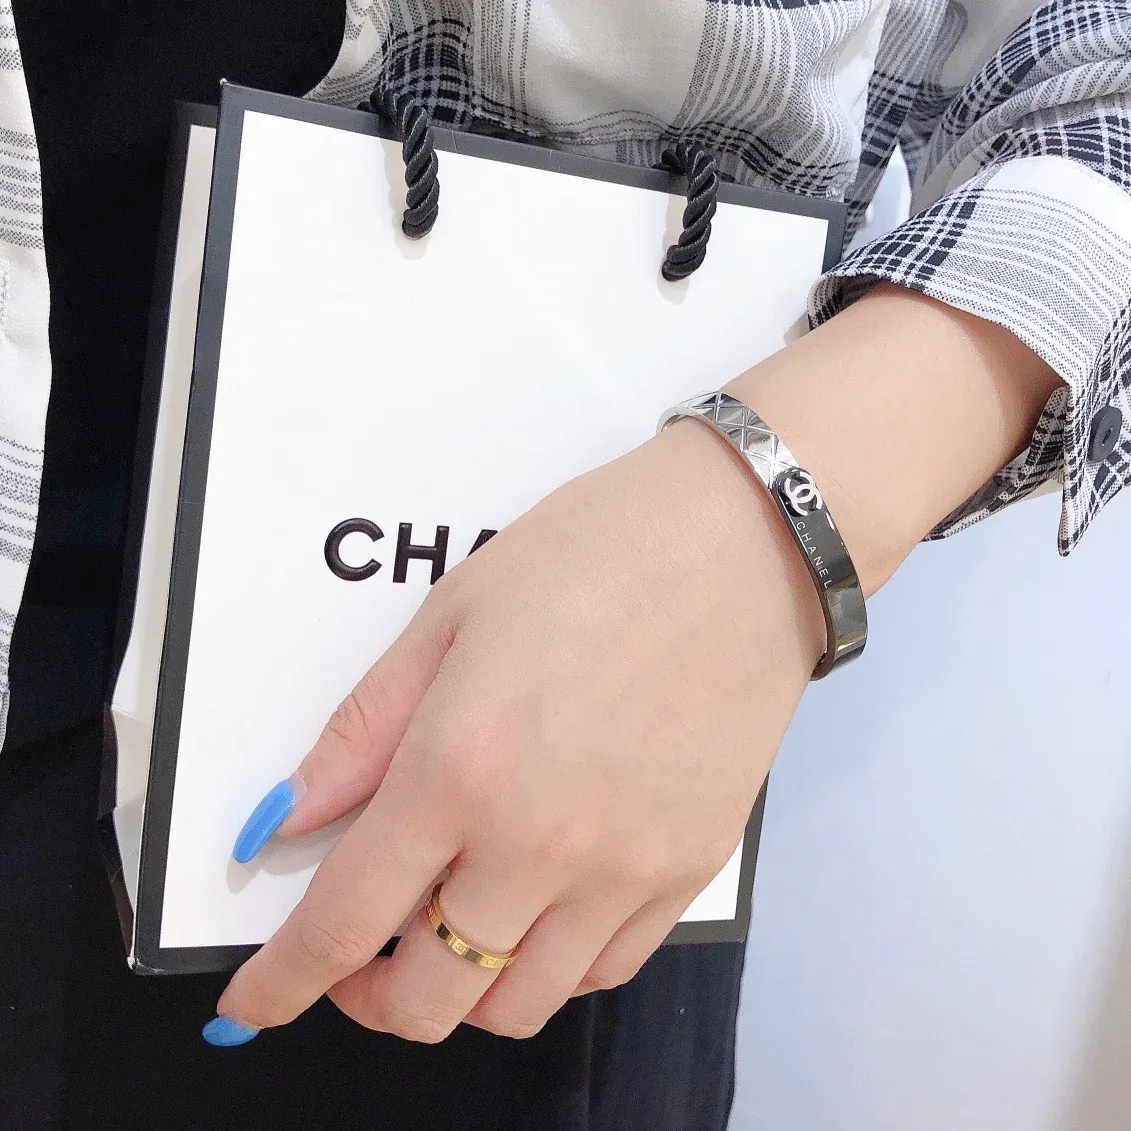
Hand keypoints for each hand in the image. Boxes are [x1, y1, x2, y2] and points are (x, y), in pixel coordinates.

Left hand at [210, 282, 1059, 1044]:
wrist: (744, 544)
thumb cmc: (589, 555)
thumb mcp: (452, 617)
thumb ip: (363, 731)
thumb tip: (286, 820)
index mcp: (461, 770)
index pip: (345, 920)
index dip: (281, 982)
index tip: (250, 1008)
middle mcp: (540, 846)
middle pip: (429, 999)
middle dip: (368, 994)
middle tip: (362, 943)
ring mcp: (626, 871)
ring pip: (517, 1005)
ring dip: (460, 986)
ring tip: (453, 917)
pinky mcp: (690, 872)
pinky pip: (603, 972)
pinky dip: (546, 963)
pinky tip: (538, 903)